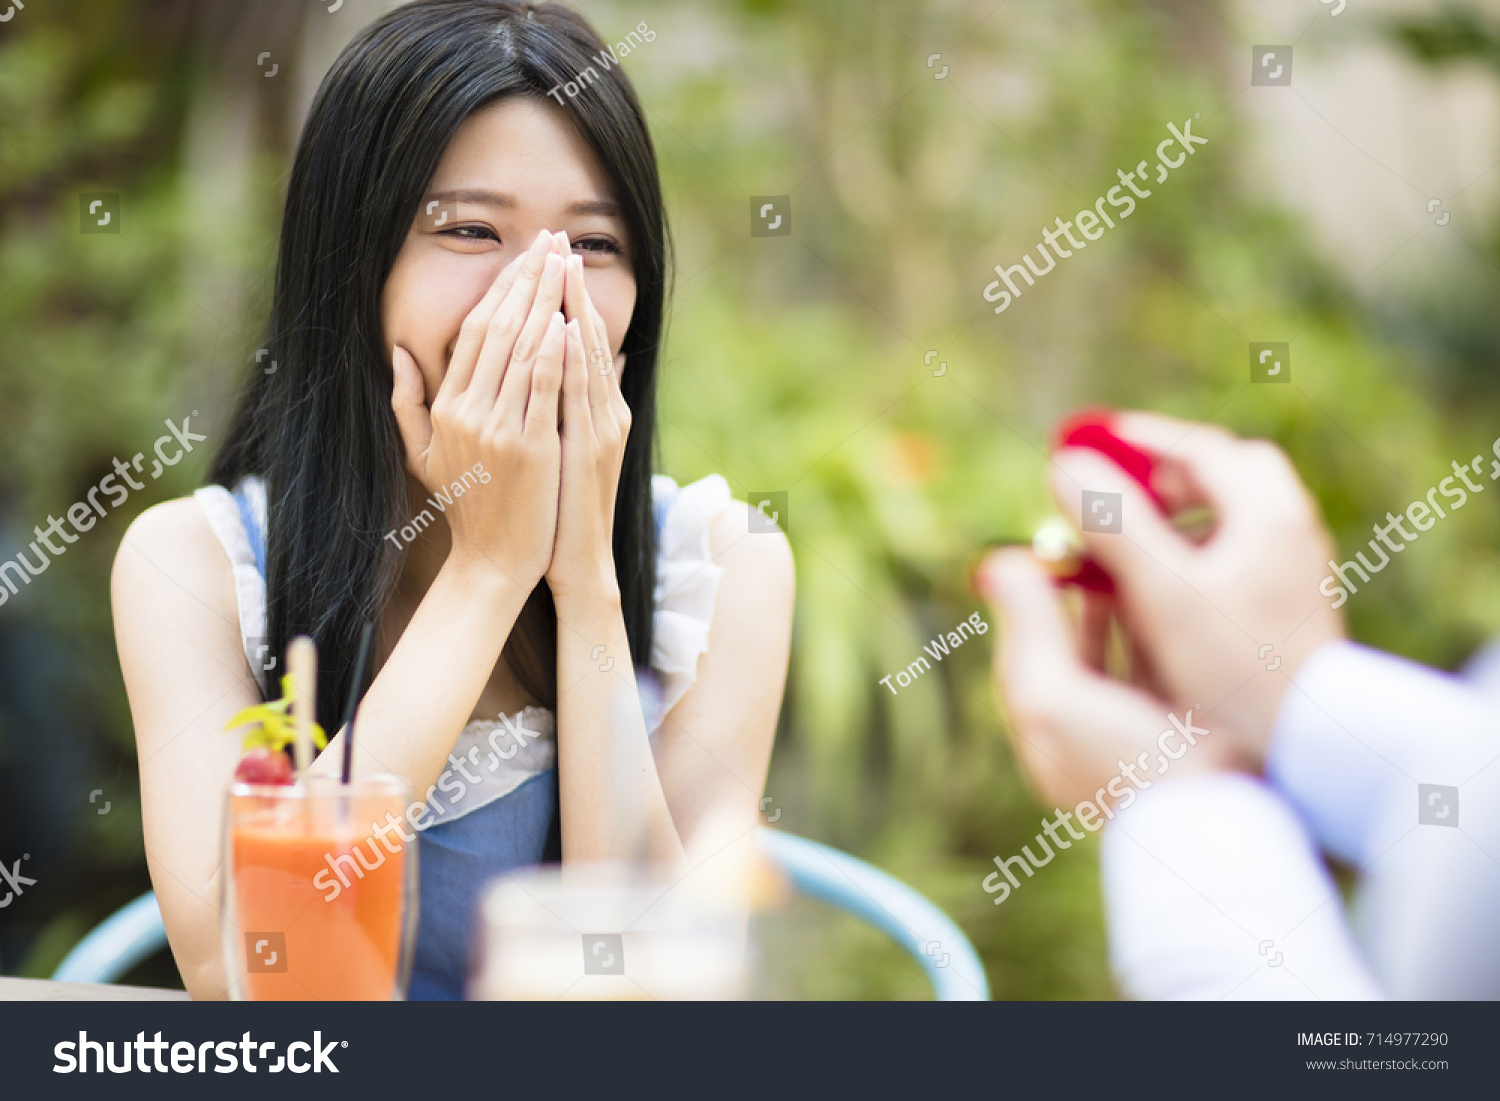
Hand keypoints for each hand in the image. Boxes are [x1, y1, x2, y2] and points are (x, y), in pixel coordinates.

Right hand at [391, 228, 570, 586]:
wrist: (491, 562)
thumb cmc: (466, 507)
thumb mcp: (423, 454)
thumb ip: (406, 402)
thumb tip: (396, 352)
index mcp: (444, 406)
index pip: (473, 331)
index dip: (500, 289)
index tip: (525, 257)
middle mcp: (466, 411)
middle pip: (498, 328)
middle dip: (527, 279)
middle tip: (550, 241)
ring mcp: (496, 429)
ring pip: (522, 349)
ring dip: (545, 301)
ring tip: (565, 263)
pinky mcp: (528, 448)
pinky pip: (541, 388)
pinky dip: (554, 351)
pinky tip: (568, 318)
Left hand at [546, 246, 632, 606]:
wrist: (577, 559)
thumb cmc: (566, 507)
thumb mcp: (575, 449)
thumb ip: (586, 403)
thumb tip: (603, 360)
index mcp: (598, 409)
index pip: (582, 340)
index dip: (568, 297)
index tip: (552, 256)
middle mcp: (606, 412)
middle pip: (589, 337)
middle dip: (571, 289)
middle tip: (559, 241)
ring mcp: (601, 429)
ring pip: (588, 359)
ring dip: (575, 310)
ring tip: (562, 268)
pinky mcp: (591, 449)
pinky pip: (579, 396)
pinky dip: (573, 361)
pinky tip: (562, 330)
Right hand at [988, 411, 1344, 771]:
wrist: (1307, 750)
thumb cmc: (1234, 672)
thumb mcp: (1161, 593)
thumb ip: (1112, 524)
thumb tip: (1063, 467)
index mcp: (1268, 513)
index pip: (1199, 448)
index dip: (1137, 440)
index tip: (1086, 442)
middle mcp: (1293, 532)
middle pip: (1224, 474)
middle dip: (1163, 473)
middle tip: (1114, 486)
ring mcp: (1298, 571)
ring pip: (1234, 515)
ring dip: (1180, 512)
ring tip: (1131, 535)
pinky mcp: (1293, 608)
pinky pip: (1241, 553)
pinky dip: (1197, 549)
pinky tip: (1164, 588)